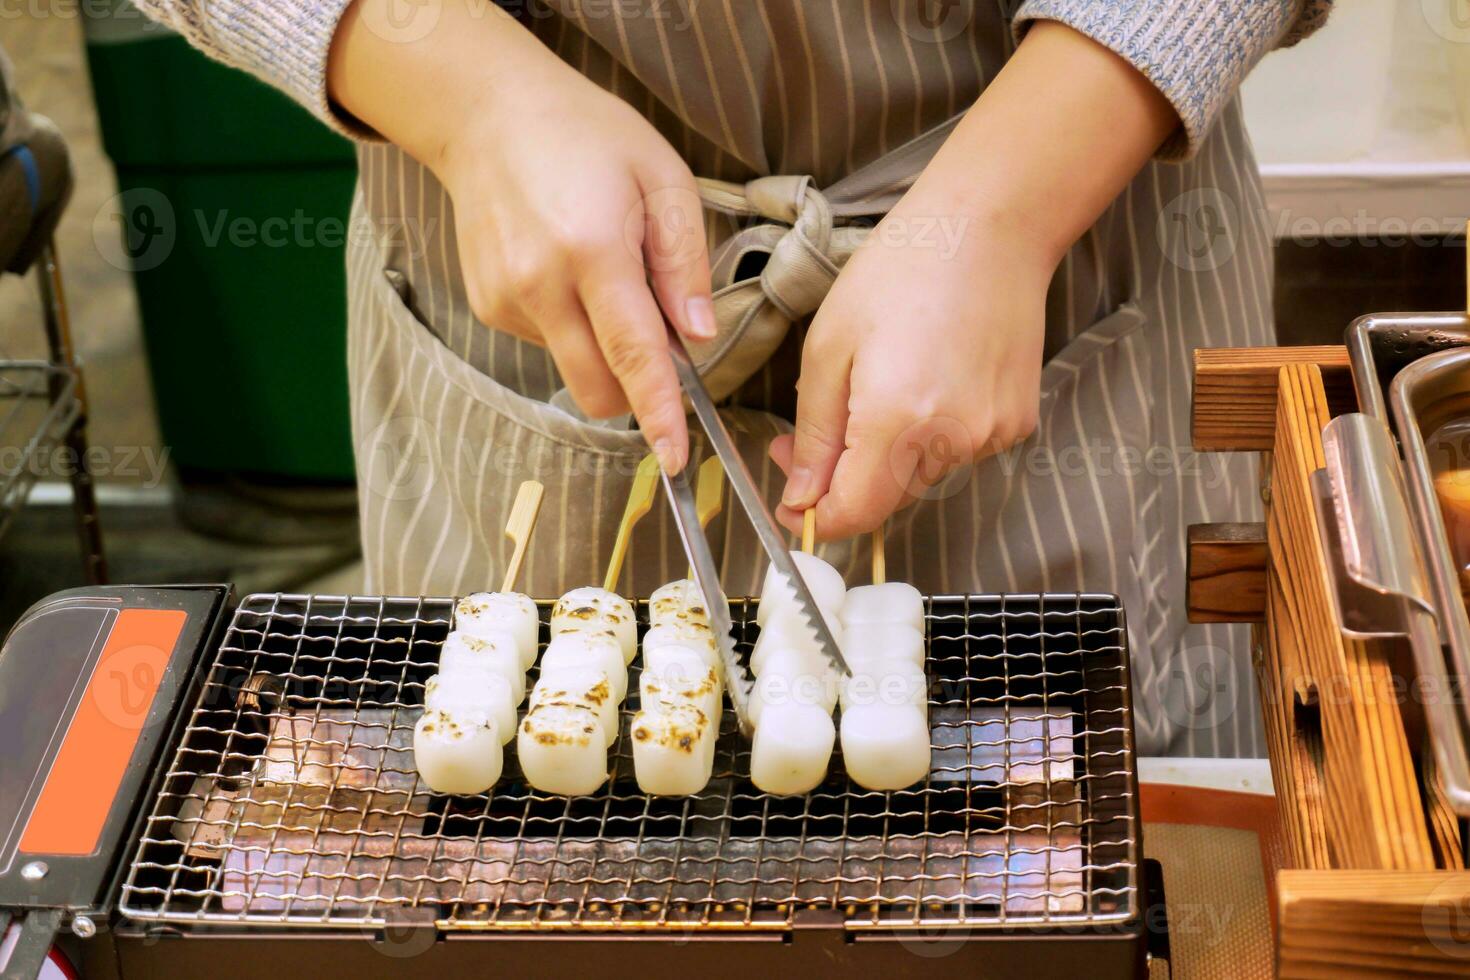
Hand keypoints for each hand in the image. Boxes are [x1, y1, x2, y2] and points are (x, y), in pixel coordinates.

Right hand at [328, 0, 713, 471]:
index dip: (659, 412)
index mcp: (592, 251)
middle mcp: (541, 285)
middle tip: (661, 338)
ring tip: (604, 272)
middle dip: (636, 393)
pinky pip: (547, 343)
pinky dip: (571, 325)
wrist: (488, 113)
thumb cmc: (586, 134)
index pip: (633, 354)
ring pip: (573, 368)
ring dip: (603, 349)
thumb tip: (698, 336)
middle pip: (597, 388)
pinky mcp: (489, 305)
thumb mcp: (662, 176)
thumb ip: (684, 261)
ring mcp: (506, 299)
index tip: (675, 456)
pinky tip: (567, 268)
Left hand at [769, 19, 1176, 536]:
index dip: (815, 519)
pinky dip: (930, 436)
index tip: (791, 505)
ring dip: (887, 457)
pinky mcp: (1015, 423)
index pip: (854, 513)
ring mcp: (991, 434)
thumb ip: (814, 435)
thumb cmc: (900, 271)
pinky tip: (925, 381)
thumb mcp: (828, 347)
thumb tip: (799, 498)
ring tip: (875, 389)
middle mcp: (953, 439)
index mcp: (898, 420)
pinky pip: (956, 452)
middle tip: (809, 437)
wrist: (988, 229)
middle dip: (842, 480)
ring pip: (920, 478)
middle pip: (885, 500)